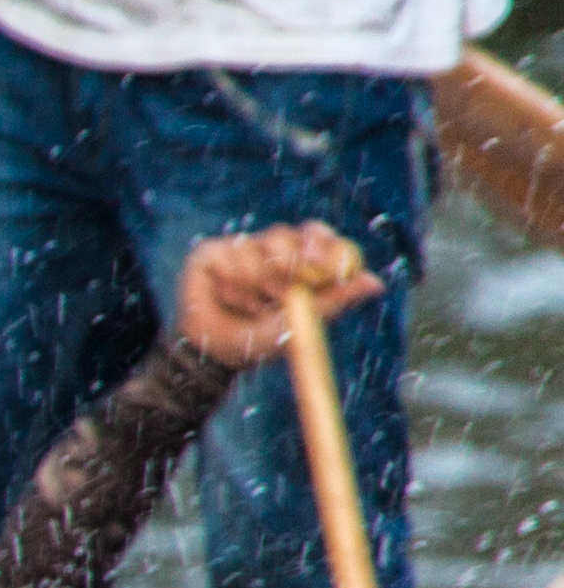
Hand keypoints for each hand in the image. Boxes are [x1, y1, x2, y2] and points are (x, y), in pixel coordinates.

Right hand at [174, 224, 383, 366]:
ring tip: (253, 308)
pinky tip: (228, 299)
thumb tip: (376, 283)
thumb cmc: (262, 339)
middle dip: (291, 261)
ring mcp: (240, 248)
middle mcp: (270, 248)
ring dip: (259, 284)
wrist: (216, 353)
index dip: (322, 241)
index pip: (315, 234)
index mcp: (297, 258)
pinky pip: (230, 258)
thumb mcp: (303, 321)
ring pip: (257, 248)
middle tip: (290, 287)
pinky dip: (234, 285)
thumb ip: (336, 299)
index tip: (324, 261)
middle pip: (286, 234)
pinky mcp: (211, 253)